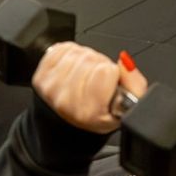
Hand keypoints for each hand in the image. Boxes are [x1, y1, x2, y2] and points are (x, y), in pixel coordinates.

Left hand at [32, 42, 147, 133]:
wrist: (66, 126)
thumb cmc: (96, 115)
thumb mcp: (125, 108)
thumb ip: (135, 84)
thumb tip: (125, 61)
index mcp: (90, 113)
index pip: (105, 71)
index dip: (111, 74)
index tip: (107, 85)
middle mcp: (67, 103)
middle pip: (90, 59)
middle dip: (98, 65)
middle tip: (95, 81)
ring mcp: (52, 89)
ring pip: (77, 52)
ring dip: (84, 59)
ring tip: (85, 76)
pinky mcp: (40, 78)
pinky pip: (61, 49)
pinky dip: (70, 53)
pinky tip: (72, 69)